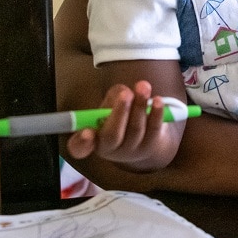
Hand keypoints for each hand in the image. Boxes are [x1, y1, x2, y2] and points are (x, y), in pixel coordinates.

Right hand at [67, 80, 181, 172]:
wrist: (142, 134)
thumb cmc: (119, 115)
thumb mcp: (110, 104)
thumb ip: (113, 97)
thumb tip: (124, 94)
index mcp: (91, 139)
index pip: (79, 148)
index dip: (81, 143)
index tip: (86, 133)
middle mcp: (109, 149)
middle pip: (112, 135)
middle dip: (120, 112)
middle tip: (126, 93)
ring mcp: (130, 151)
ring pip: (135, 130)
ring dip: (140, 106)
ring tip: (143, 86)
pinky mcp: (149, 147)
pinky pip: (153, 130)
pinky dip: (156, 114)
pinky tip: (158, 100)